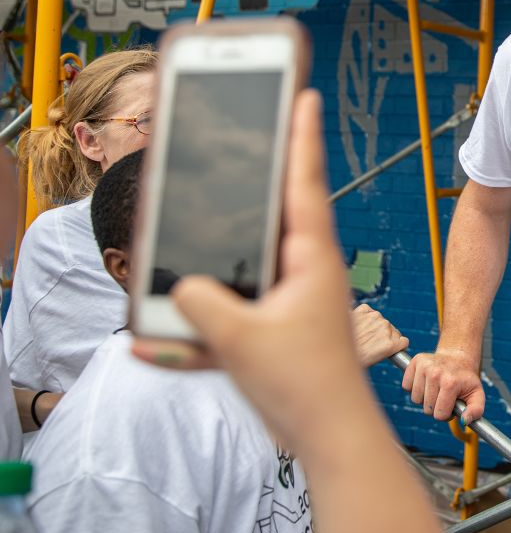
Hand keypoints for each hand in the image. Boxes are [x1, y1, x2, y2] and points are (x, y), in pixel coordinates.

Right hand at [132, 90, 370, 450]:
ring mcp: (294, 299)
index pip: (304, 183)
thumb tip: (182, 288)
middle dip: (256, 181)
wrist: (330, 437)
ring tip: (195, 228)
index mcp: (311, 258)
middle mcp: (306, 271)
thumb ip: (200, 305)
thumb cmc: (305, 384)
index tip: (304, 95)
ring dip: (221, 255)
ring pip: (250, 263)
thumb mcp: (241, 338)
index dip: (301, 138)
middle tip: (247, 137)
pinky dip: (203, 326)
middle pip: (275, 213)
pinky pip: (235, 313)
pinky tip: (158, 342)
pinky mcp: (278, 329)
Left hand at [350, 304, 408, 367]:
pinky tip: (356, 325)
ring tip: (360, 335)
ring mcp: (376, 317)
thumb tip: (387, 339)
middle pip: (392, 330)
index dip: (395, 345)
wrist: (330, 350)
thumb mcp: (375, 358)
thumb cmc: (352, 358)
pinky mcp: (364, 309)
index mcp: (392, 344)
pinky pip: (369, 311)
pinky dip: (364, 316)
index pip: (403, 341)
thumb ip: (386, 346)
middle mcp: (386, 328)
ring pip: (380, 320)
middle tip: (369, 344)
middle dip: (383, 335)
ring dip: (373, 325)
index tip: (388, 348)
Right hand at [401, 348, 484, 421]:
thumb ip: (475, 411)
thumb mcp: (477, 395)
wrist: (458, 358)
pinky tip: (426, 382)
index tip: (451, 406)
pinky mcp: (415, 362)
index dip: (446, 414)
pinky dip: (414, 388)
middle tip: (444, 396)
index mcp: (450, 383)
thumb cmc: (466, 380)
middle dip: (436, 407)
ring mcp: (424, 366)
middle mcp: (435, 373)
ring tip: (436, 389)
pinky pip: (406, 386)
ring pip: (415, 399)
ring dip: (425, 398)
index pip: (439, 415)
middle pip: (426, 409)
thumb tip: (464, 421)